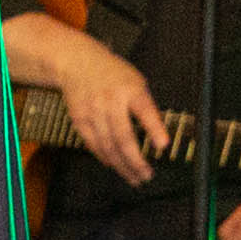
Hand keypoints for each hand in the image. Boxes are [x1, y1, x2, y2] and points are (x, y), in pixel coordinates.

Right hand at [53, 28, 168, 185]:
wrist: (77, 62)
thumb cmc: (112, 73)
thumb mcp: (136, 81)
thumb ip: (144, 106)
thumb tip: (156, 135)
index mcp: (130, 89)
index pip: (145, 111)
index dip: (154, 129)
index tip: (163, 145)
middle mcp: (110, 101)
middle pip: (123, 137)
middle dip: (136, 160)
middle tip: (146, 175)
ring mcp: (93, 111)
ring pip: (108, 146)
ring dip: (122, 165)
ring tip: (134, 177)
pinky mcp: (80, 119)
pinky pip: (93, 144)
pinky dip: (104, 157)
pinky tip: (114, 165)